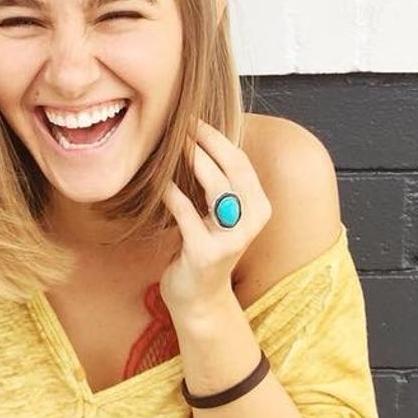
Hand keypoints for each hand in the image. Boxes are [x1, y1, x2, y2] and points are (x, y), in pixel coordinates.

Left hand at [159, 117, 272, 319]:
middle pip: (233, 169)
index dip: (218, 137)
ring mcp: (231, 238)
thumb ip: (217, 185)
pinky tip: (159, 180)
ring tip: (173, 142)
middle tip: (181, 122)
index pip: (241, 162)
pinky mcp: (206, 252)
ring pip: (216, 187)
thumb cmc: (204, 249)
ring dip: (193, 160)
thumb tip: (195, 139)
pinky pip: (186, 213)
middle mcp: (251, 221)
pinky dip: (171, 193)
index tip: (194, 118)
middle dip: (206, 141)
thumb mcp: (218, 215)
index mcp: (258, 208)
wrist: (198, 299)